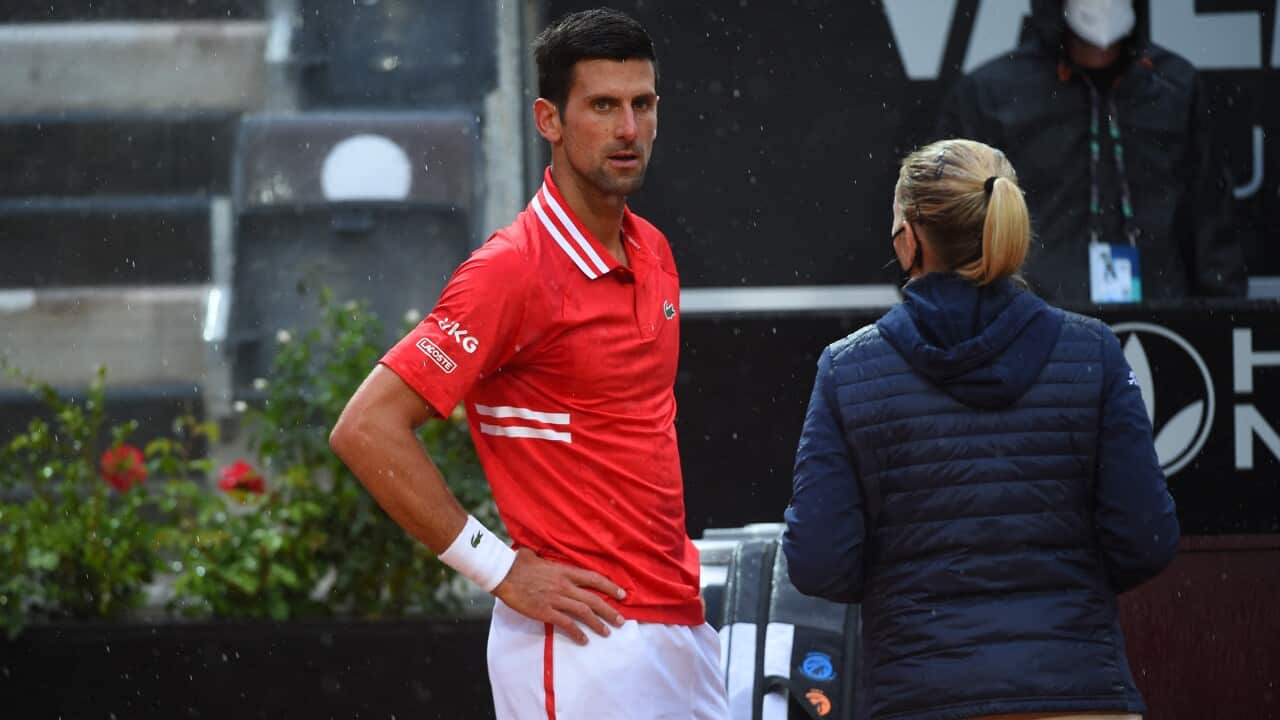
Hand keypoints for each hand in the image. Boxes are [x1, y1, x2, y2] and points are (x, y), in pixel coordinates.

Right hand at [493, 548, 626, 644]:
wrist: (503, 574)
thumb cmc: (518, 563)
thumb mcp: (537, 557)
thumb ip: (546, 559)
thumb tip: (540, 556)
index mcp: (565, 571)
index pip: (594, 579)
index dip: (610, 587)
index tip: (622, 594)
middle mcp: (564, 585)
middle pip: (593, 599)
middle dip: (610, 611)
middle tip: (621, 621)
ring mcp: (556, 599)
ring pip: (583, 613)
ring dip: (598, 624)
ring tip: (607, 632)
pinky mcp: (545, 611)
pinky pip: (566, 624)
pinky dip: (577, 633)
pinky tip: (584, 640)